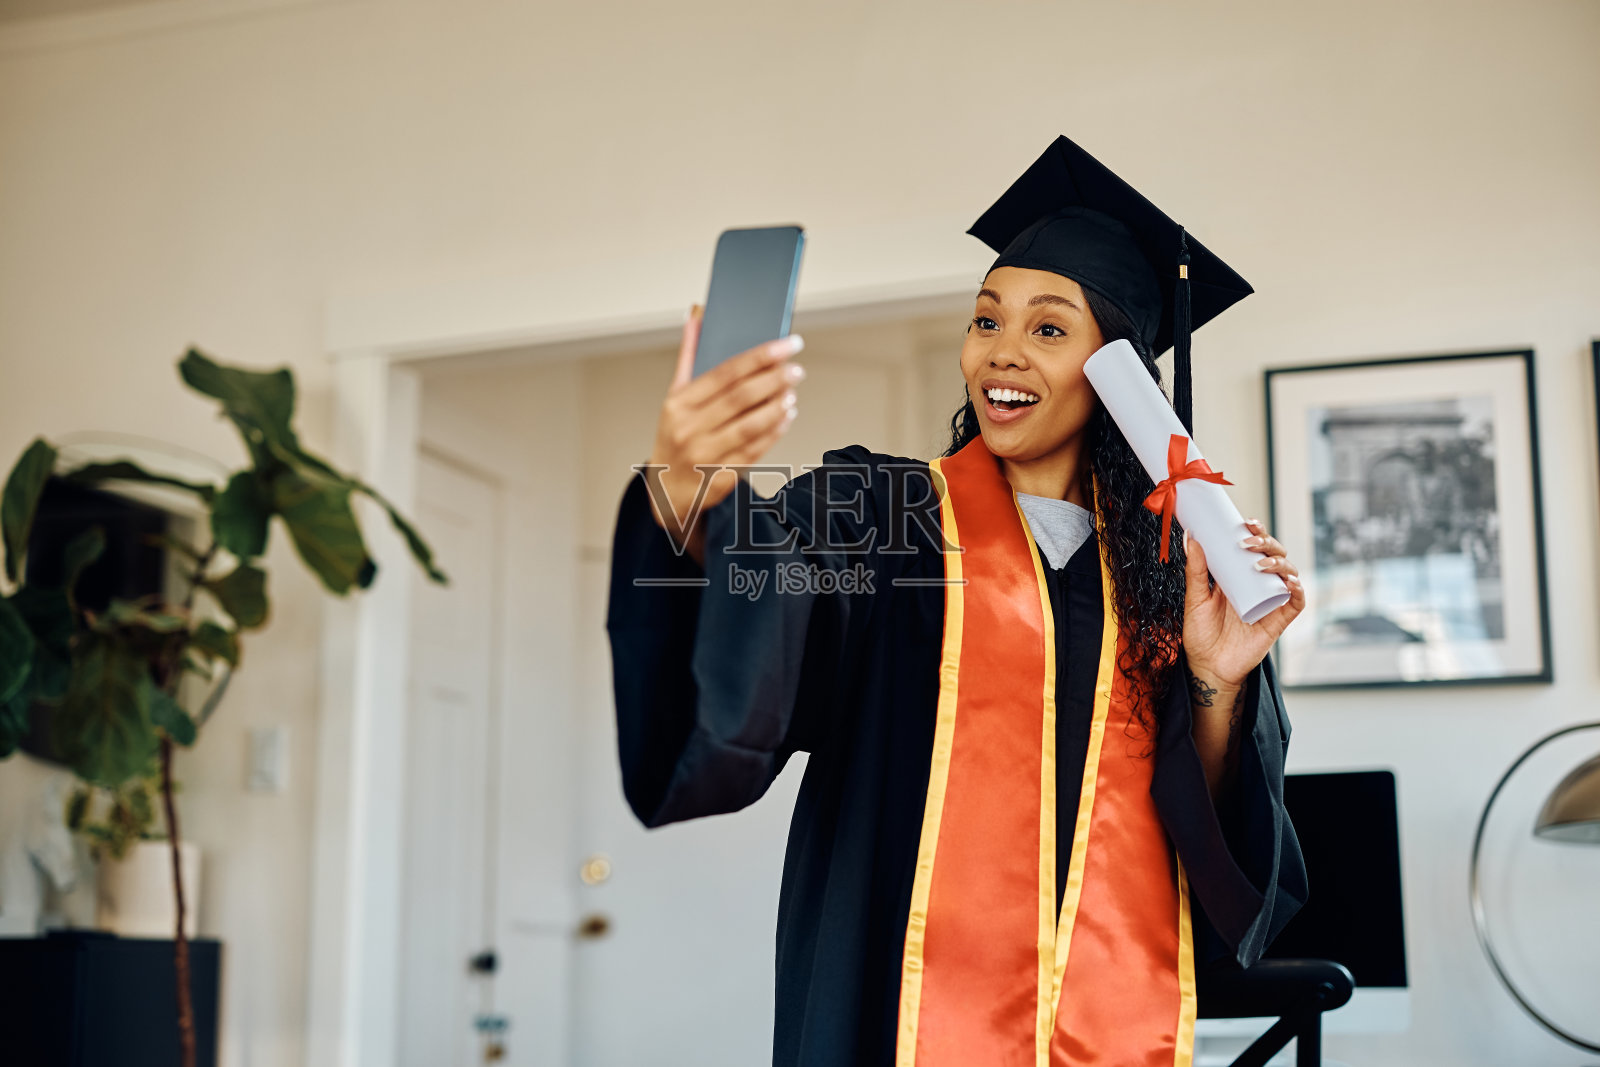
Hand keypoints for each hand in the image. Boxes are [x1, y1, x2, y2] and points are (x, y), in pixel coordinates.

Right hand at [644, 305, 804, 554]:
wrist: (667, 490)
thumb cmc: (675, 436)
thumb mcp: (674, 398)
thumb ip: (689, 357)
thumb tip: (697, 316)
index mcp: (679, 404)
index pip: (725, 372)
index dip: (760, 356)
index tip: (786, 344)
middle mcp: (690, 428)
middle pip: (741, 397)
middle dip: (774, 379)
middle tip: (796, 368)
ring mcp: (706, 455)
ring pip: (751, 425)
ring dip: (777, 405)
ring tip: (792, 390)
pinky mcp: (722, 475)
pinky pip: (756, 449)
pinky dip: (775, 430)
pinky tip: (787, 415)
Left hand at [1181, 518, 1304, 689]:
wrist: (1207, 665)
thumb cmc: (1201, 633)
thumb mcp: (1195, 598)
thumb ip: (1195, 570)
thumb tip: (1191, 537)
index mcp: (1240, 576)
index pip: (1255, 548)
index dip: (1257, 533)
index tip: (1246, 523)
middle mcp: (1259, 586)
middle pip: (1275, 556)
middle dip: (1267, 543)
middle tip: (1249, 541)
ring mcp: (1270, 602)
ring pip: (1289, 574)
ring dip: (1279, 563)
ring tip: (1259, 564)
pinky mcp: (1278, 621)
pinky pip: (1296, 603)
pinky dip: (1297, 590)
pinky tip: (1288, 583)